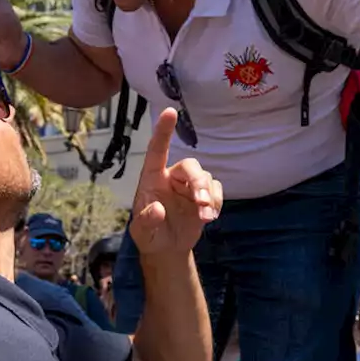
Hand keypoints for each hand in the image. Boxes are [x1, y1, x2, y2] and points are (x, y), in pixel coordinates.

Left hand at [129, 109, 221, 254]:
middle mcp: (172, 177)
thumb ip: (147, 221)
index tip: (170, 111)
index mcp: (153, 179)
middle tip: (201, 203)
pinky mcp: (205, 197)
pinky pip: (217, 190)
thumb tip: (158, 209)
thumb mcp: (142, 232)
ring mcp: (190, 186)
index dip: (163, 130)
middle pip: (191, 166)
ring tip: (205, 217)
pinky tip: (210, 218)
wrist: (167, 249)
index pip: (157, 150)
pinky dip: (217, 202)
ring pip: (206, 178)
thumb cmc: (149, 235)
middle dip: (198, 182)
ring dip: (209, 196)